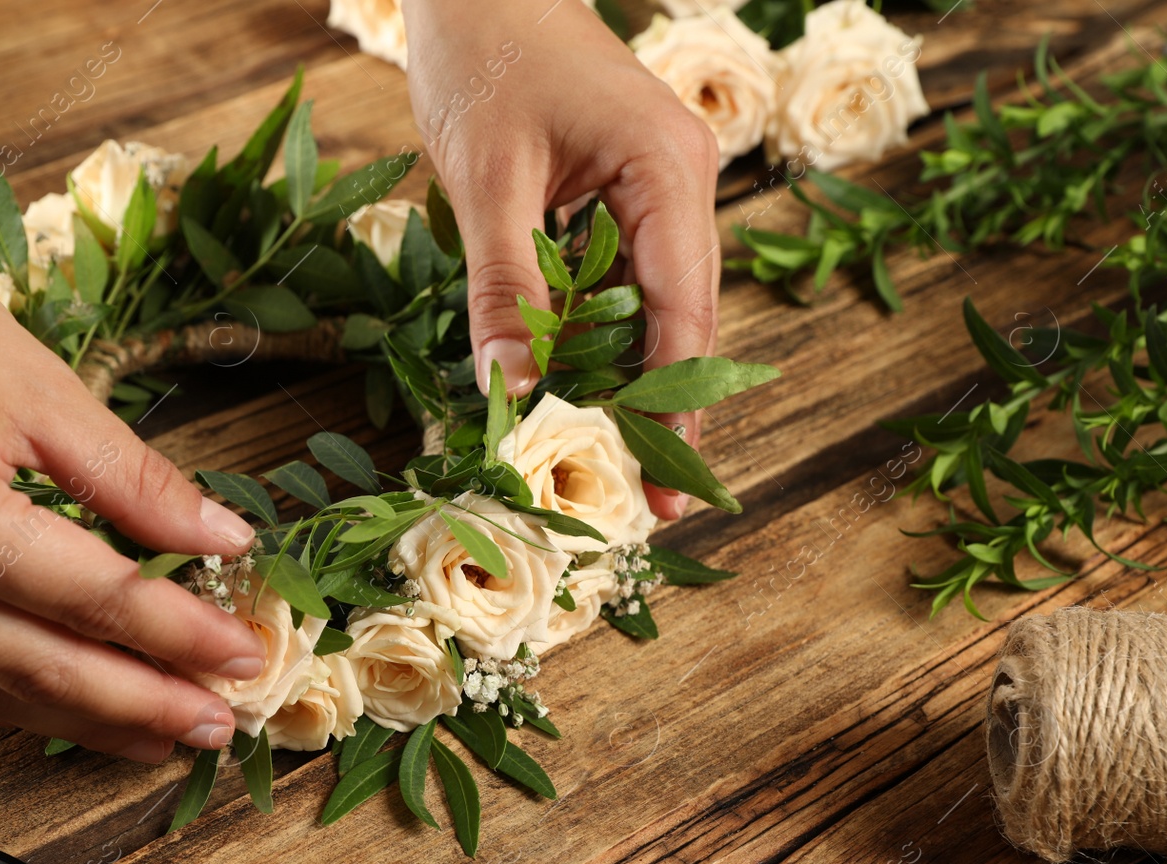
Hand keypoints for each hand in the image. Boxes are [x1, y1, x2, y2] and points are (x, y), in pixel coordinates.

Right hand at [0, 80, 265, 760]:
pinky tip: (65, 708)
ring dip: (80, 719)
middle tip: (218, 727)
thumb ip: (137, 480)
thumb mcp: (44, 386)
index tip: (247, 657)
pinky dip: (7, 698)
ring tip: (159, 734)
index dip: (180, 635)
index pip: (94, 600)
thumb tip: (226, 540)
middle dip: (142, 705)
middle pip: (42, 666)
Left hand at [402, 0, 720, 519]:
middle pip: (681, 321)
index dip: (670, 405)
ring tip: (606, 466)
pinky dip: (598, 341)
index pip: (683, 311)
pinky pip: (621, 286)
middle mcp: (682, 185)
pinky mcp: (624, 197)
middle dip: (657, 411)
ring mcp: (659, 191)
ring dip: (626, 384)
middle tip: (644, 505)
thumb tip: (512, 396)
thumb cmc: (483, 54)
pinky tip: (576, 394)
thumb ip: (504, 291)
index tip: (661, 485)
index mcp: (668, 171)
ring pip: (652, 310)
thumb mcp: (485, 182)